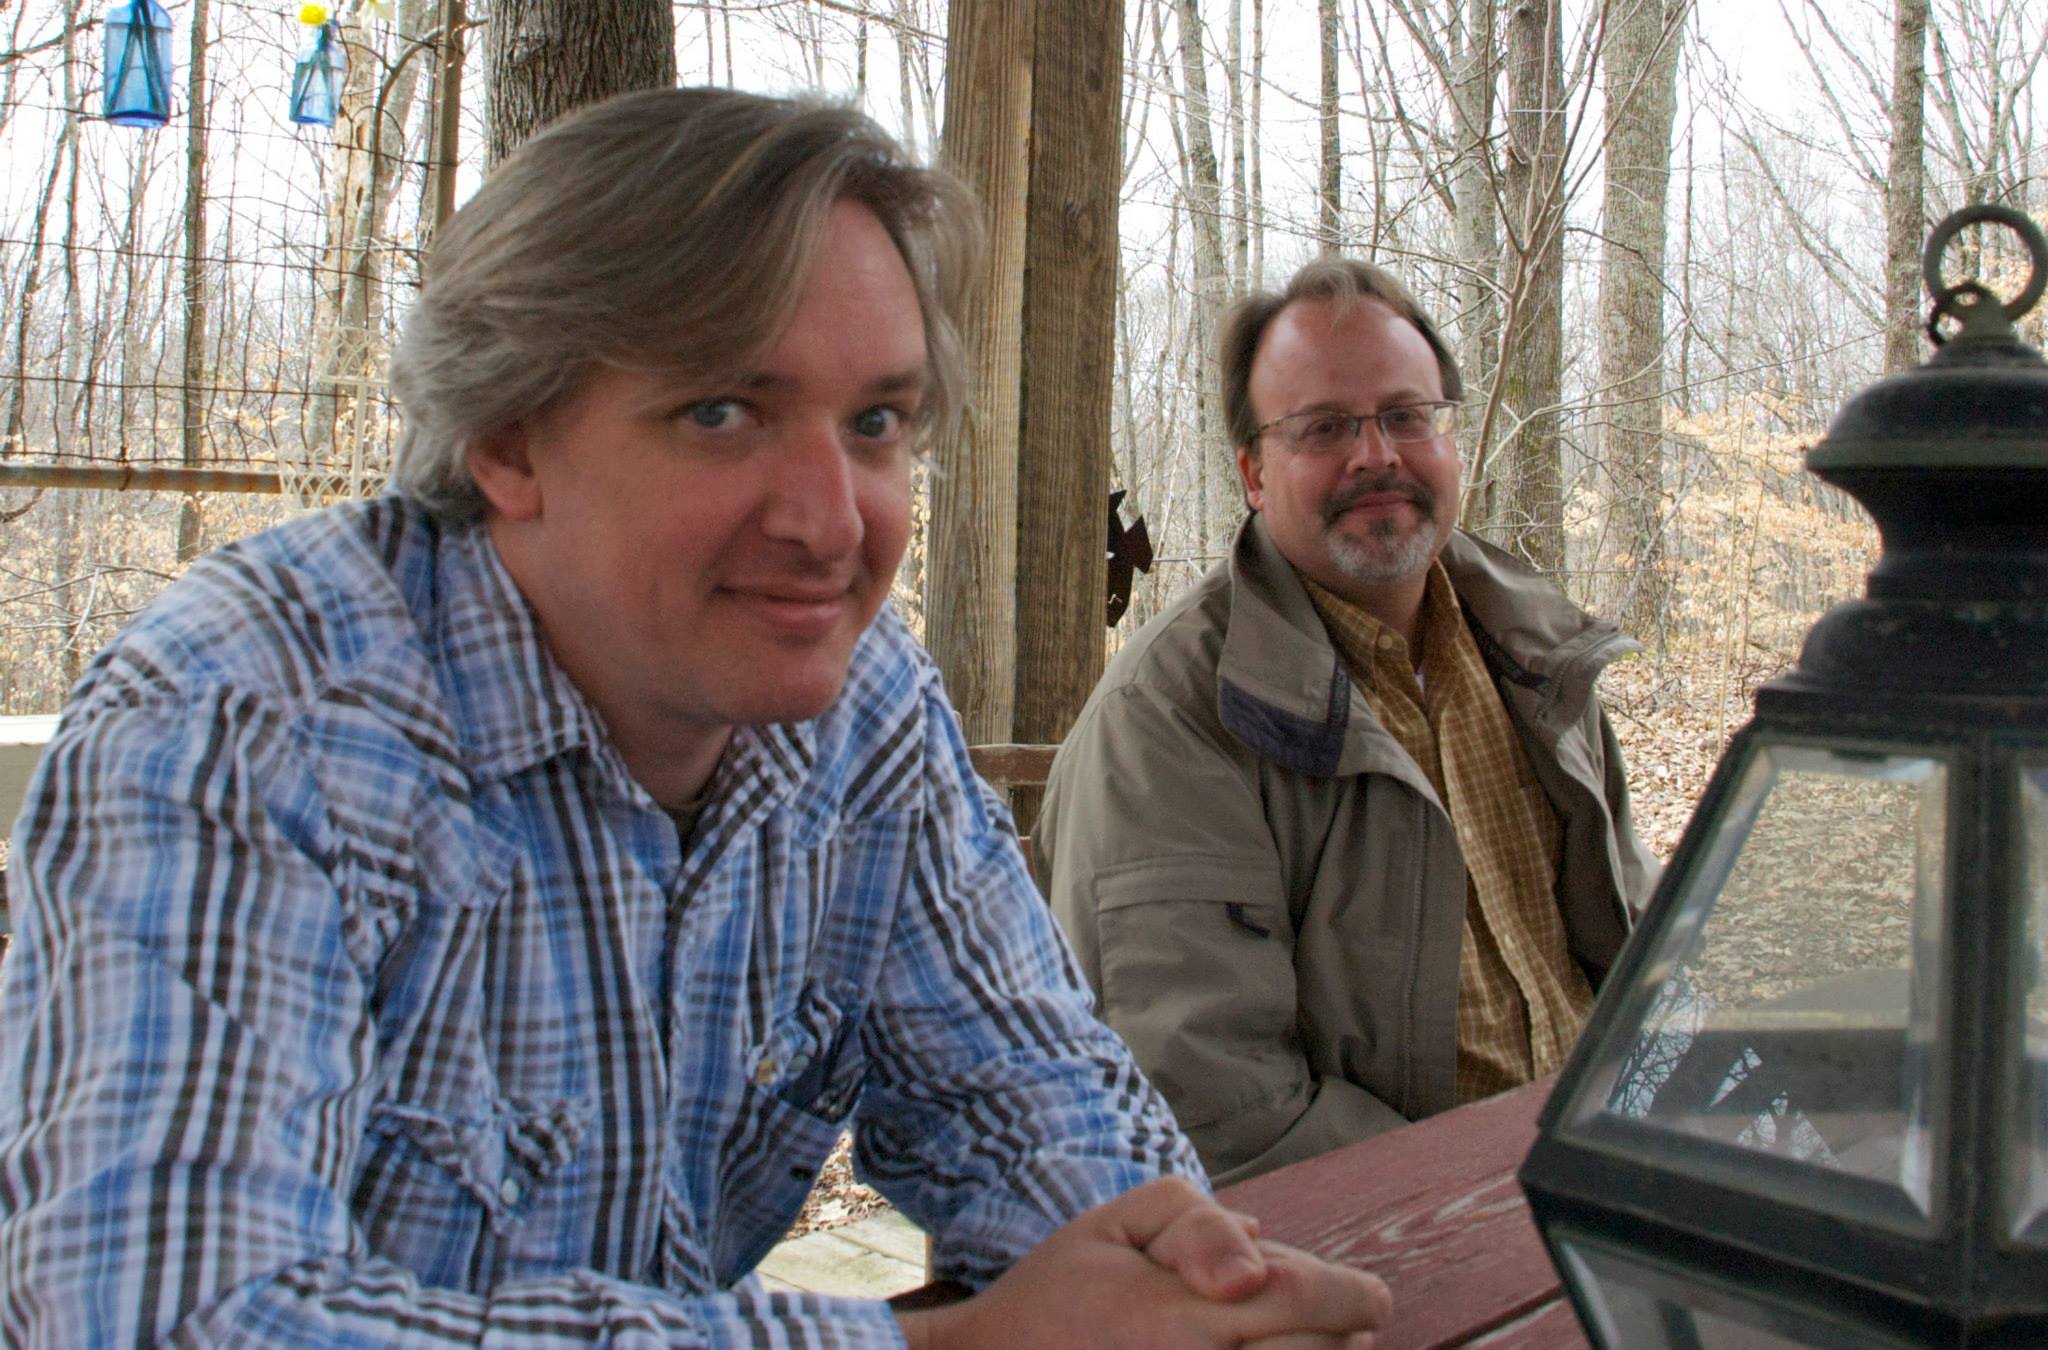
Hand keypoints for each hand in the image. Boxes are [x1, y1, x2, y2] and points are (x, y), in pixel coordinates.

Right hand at [895, 1177, 1391, 1349]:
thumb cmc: (1062, 1293)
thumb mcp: (1115, 1222)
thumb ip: (1196, 1221)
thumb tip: (1262, 1247)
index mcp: (1177, 1312)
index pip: (1308, 1300)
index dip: (1354, 1296)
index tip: (1368, 1298)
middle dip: (1337, 1333)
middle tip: (1331, 1321)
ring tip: (1296, 1341)